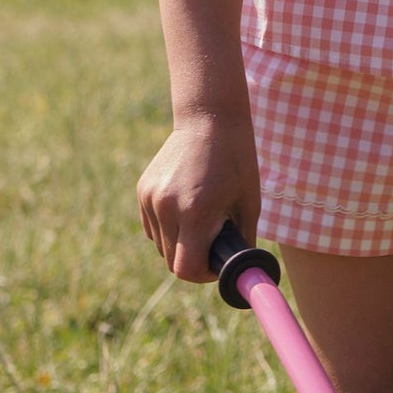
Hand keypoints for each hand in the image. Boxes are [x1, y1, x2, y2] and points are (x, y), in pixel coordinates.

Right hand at [136, 117, 260, 282]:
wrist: (209, 117)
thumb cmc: (237, 159)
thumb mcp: (249, 202)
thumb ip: (243, 240)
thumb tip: (241, 270)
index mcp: (195, 211)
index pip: (185, 269)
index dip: (203, 274)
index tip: (217, 264)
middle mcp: (167, 206)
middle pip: (171, 261)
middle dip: (193, 261)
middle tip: (213, 245)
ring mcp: (150, 197)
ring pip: (160, 245)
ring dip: (179, 244)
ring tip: (201, 222)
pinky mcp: (143, 189)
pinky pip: (152, 227)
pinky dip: (167, 228)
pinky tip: (186, 209)